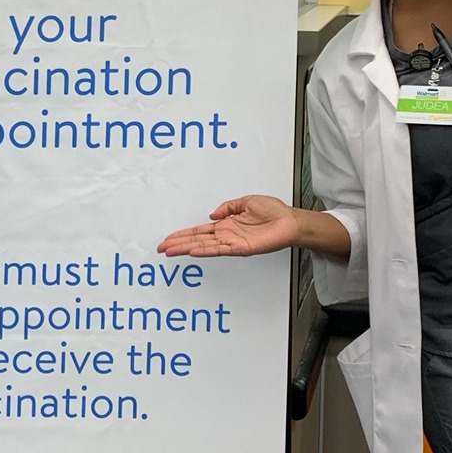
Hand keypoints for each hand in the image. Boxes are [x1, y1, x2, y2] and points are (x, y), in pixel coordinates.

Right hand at [158, 194, 299, 259]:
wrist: (289, 221)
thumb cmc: (274, 212)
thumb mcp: (246, 201)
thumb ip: (228, 207)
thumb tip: (212, 213)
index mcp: (227, 225)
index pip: (200, 231)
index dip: (184, 234)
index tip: (170, 238)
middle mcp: (227, 235)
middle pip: (197, 240)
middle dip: (178, 244)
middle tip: (162, 248)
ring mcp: (232, 243)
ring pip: (203, 246)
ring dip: (186, 249)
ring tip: (170, 251)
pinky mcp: (241, 248)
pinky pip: (219, 250)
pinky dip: (205, 251)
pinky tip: (192, 252)